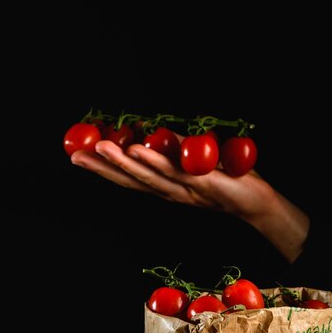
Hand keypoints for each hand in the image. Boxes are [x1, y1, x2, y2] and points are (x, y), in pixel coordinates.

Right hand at [71, 140, 308, 261]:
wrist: (256, 199)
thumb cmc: (227, 180)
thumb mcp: (195, 160)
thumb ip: (174, 149)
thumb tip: (151, 132)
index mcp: (166, 187)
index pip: (130, 178)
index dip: (105, 169)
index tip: (80, 156)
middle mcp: (169, 192)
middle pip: (130, 181)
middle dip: (102, 169)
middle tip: (75, 156)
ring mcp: (183, 190)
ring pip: (147, 177)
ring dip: (121, 163)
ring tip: (98, 149)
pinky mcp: (200, 183)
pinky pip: (173, 172)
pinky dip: (153, 161)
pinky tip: (135, 150)